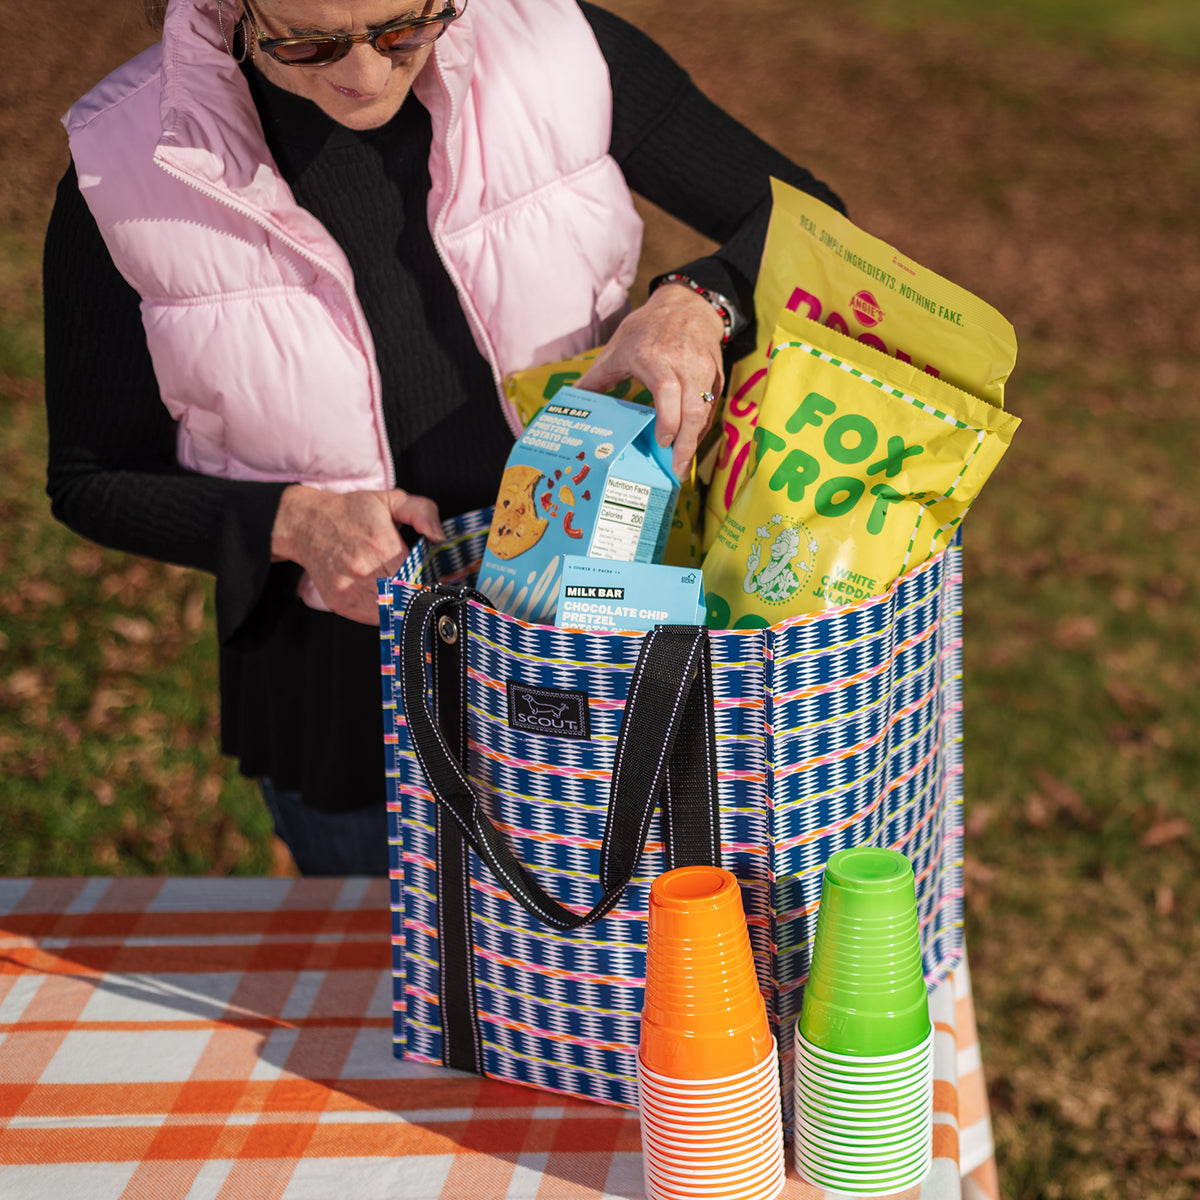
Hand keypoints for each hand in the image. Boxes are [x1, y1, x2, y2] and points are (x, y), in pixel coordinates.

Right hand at [271, 485, 443, 623]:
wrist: (306, 523)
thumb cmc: (352, 511)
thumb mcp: (391, 500)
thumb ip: (422, 512)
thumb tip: (439, 537)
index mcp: (381, 545)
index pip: (417, 578)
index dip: (430, 583)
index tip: (435, 581)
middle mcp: (363, 570)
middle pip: (405, 598)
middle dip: (418, 596)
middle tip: (424, 590)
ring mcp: (348, 588)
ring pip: (389, 612)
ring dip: (401, 607)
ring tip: (405, 595)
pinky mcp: (339, 601)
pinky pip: (371, 618)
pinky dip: (384, 612)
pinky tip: (386, 597)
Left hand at [575, 283, 724, 478]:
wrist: (687, 304)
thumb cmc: (646, 329)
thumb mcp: (617, 348)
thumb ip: (595, 379)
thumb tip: (569, 402)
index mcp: (654, 355)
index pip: (667, 389)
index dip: (667, 419)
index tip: (661, 443)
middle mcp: (682, 362)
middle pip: (692, 407)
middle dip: (686, 442)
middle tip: (676, 470)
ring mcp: (703, 369)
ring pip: (706, 410)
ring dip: (695, 440)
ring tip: (682, 465)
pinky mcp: (716, 375)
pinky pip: (713, 407)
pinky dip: (702, 429)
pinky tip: (690, 445)